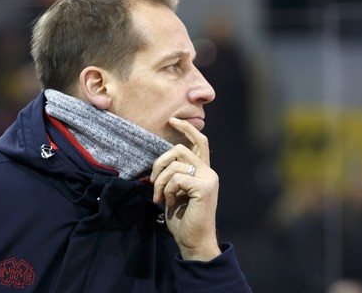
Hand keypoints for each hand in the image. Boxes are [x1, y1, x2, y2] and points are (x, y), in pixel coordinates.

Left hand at [150, 117, 220, 260]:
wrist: (194, 241)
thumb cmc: (183, 219)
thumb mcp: (177, 192)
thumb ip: (175, 176)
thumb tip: (161, 164)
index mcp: (203, 172)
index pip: (199, 141)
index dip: (186, 128)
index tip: (172, 120)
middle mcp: (209, 172)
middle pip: (180, 149)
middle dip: (159, 162)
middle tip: (152, 181)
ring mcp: (208, 179)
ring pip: (175, 164)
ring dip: (160, 181)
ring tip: (159, 197)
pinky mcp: (204, 188)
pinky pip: (176, 178)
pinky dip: (167, 190)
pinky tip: (170, 202)